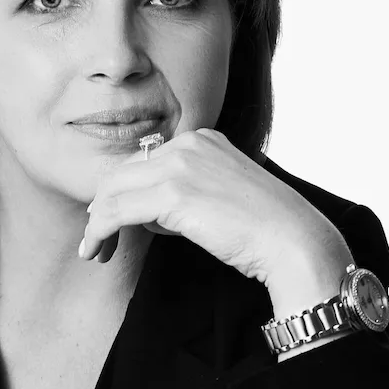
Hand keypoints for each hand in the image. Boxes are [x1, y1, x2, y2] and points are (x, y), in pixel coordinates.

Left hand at [79, 128, 350, 290]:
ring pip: (113, 190)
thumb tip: (149, 213)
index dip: (122, 193)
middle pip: (122, 172)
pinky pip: (116, 210)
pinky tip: (97, 249)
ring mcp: (180, 165)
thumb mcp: (223, 194)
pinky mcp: (173, 193)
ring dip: (97, 223)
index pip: (144, 162)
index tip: (114, 222)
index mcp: (203, 138)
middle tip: (97, 240)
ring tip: (95, 250)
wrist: (294, 241)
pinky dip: (100, 230)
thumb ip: (189, 191)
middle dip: (103, 207)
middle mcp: (189, 143)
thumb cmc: (265, 230)